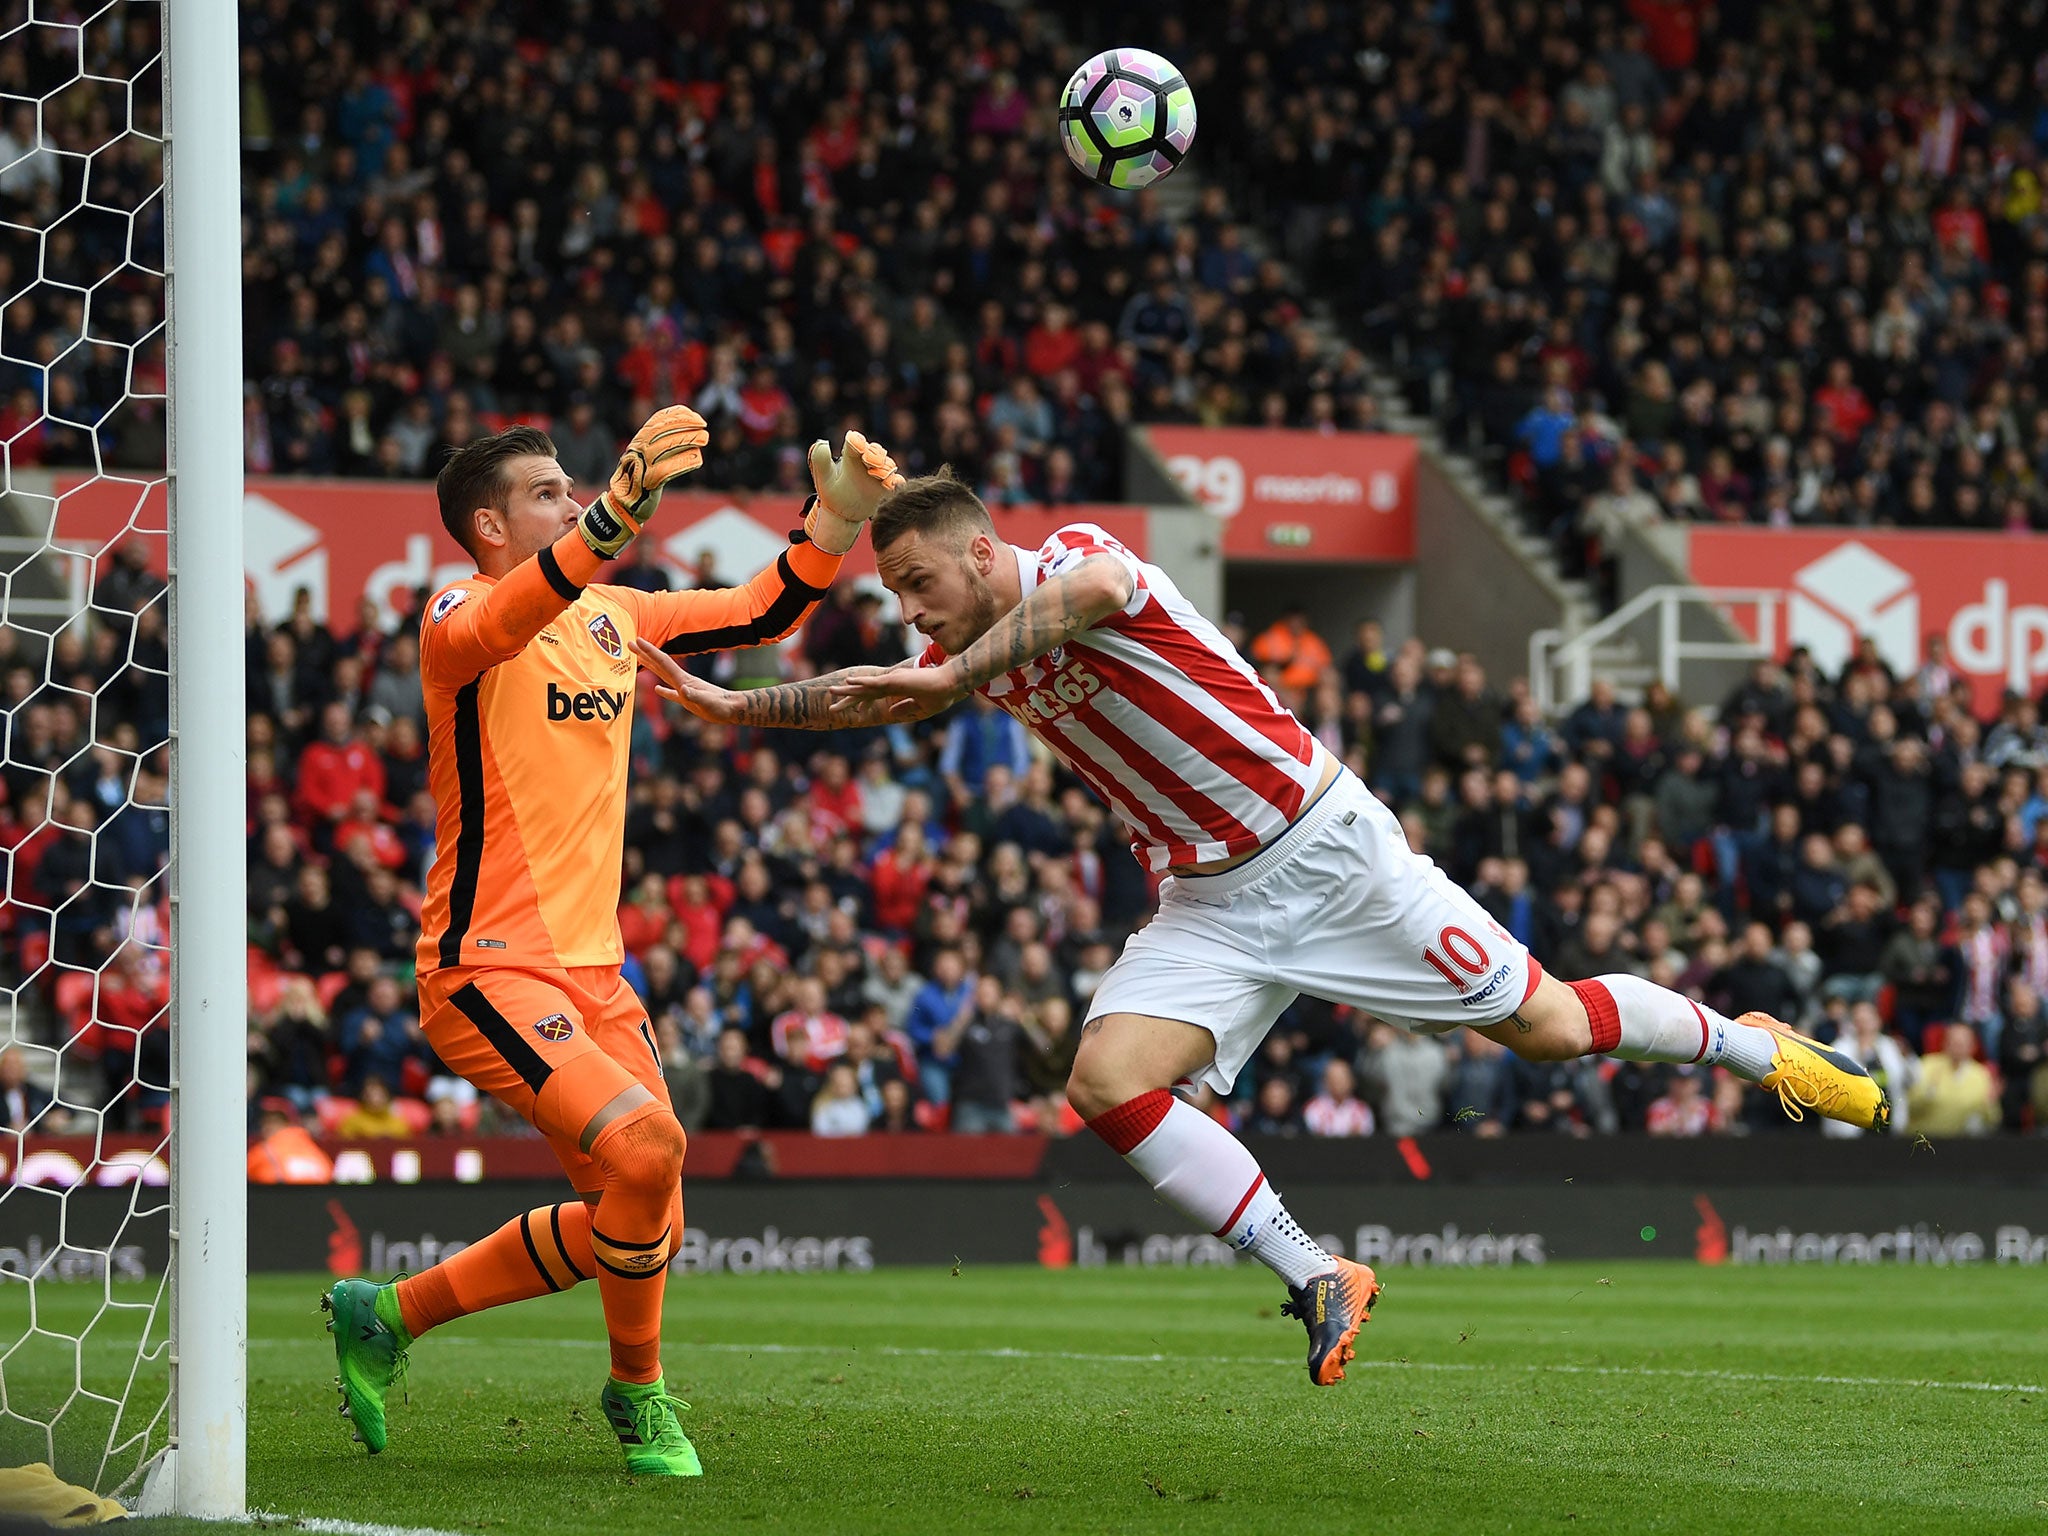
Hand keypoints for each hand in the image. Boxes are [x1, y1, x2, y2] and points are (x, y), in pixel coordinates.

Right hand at [576, 404, 709, 558]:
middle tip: (704, 426)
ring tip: (705, 438)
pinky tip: (697, 459)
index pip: (658, 421)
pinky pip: (667, 470)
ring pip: (666, 448)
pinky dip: (683, 462)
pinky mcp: (648, 483)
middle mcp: (638, 451)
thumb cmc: (642, 478)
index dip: (677, 415)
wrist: (625, 505)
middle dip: (685, 425)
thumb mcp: (647, 455)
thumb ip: (661, 441)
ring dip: (688, 440)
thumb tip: (686, 424)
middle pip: (663, 432)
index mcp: (639, 441)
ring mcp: (641, 466)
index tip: (696, 416)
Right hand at [631, 636, 745, 721]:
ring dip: (650, 666)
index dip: (649, 651)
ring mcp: (685, 689)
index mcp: (683, 680)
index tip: (637, 640)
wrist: (734, 709)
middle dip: (644, 654)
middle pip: (659, 664)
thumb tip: (682, 690)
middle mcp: (682, 681)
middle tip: (629, 643)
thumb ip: (694, 696)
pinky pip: (672, 694)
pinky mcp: (689, 700)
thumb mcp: (707, 703)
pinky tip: (657, 689)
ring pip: (663, 675)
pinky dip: (664, 691)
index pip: (663, 662)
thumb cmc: (722, 707)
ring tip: (639, 659)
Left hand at [805, 430, 903, 553]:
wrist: (842, 514)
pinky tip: (891, 485)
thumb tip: (824, 444)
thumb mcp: (823, 477)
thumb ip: (820, 460)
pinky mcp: (886, 486)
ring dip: (885, 467)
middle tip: (869, 462)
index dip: (857, 441)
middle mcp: (866, 461)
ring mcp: (878, 473)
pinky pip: (896, 481)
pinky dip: (895, 481)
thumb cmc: (831, 493)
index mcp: (850, 454)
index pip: (855, 441)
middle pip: (875, 450)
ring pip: (887, 464)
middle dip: (875, 454)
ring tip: (878, 475)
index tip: (857, 447)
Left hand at [828, 660, 967, 722]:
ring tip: (830, 692)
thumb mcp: (920, 707)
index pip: (874, 697)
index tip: (855, 711)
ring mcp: (891, 681)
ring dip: (847, 690)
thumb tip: (889, 713)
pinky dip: (861, 682)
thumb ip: (904, 708)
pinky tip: (848, 681)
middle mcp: (890, 684)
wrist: (950, 686)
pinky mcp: (895, 679)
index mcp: (896, 690)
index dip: (862, 703)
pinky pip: (874, 681)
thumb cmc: (940, 695)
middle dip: (847, 700)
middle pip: (864, 693)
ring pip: (864, 687)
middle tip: (831, 707)